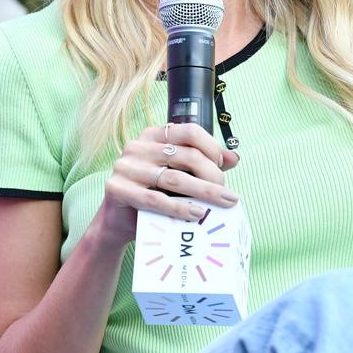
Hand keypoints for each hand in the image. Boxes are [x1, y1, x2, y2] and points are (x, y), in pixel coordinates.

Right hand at [95, 123, 239, 248]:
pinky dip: (179, 208)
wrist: (119, 221)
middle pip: (186, 156)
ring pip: (174, 178)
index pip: (190, 131)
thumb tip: (234, 157)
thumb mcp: (177, 175)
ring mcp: (125, 167)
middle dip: (212, 175)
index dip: (211, 147)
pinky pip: (155, 199)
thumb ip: (203, 164)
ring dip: (204, 192)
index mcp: (152, 136)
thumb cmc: (152, 194)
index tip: (223, 166)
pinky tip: (197, 213)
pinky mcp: (117, 189)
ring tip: (223, 204)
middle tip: (227, 195)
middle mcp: (137, 146)